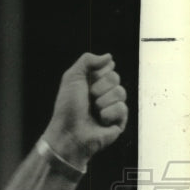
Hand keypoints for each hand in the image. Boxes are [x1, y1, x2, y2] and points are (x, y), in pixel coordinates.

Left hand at [43, 52, 128, 169]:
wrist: (69, 133)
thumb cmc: (67, 108)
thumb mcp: (72, 78)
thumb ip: (87, 61)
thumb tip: (109, 56)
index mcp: (93, 83)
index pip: (108, 67)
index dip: (98, 73)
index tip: (87, 83)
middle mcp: (104, 93)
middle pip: (116, 77)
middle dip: (100, 87)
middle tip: (89, 98)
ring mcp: (112, 107)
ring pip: (121, 92)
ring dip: (103, 101)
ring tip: (94, 111)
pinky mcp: (119, 120)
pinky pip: (122, 108)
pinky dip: (109, 114)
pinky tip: (101, 121)